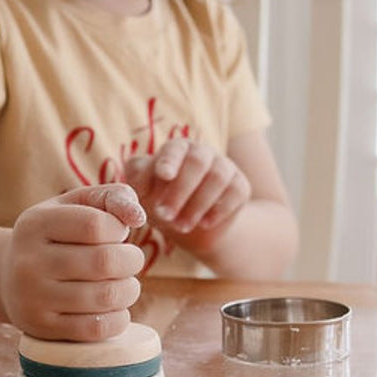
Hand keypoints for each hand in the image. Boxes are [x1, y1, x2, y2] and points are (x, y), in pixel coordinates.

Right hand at [0, 183, 146, 340]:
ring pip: (105, 296)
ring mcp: (32, 298)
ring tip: (125, 284)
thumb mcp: (72, 206)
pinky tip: (114, 308)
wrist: (7, 278)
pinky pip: (95, 328)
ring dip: (129, 290)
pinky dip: (118, 318)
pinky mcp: (42, 329)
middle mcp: (28, 261)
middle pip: (104, 261)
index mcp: (35, 224)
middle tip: (131, 260)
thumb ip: (110, 197)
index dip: (119, 229)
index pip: (94, 224)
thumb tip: (137, 217)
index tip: (118, 233)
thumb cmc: (54, 237)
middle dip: (132, 260)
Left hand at [125, 137, 249, 237]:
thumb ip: (138, 180)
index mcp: (176, 149)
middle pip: (197, 161)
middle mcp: (202, 153)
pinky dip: (219, 210)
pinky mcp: (240, 186)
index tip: (164, 175)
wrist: (189, 227)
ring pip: (218, 177)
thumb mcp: (143, 193)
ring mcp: (224, 167)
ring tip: (181, 226)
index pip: (174, 149)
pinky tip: (204, 224)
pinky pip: (235, 192)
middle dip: (180, 190)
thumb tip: (135, 171)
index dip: (169, 161)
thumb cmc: (160, 202)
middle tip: (165, 215)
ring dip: (197, 204)